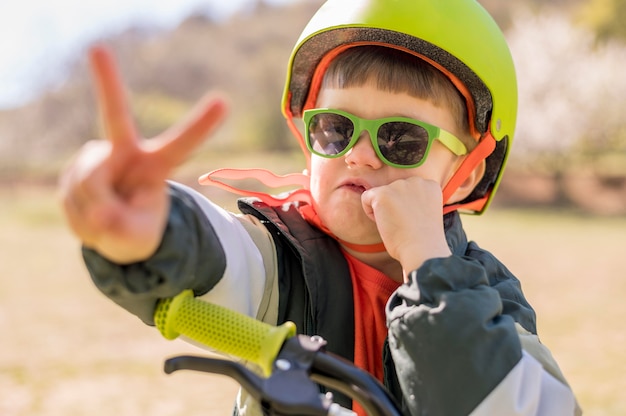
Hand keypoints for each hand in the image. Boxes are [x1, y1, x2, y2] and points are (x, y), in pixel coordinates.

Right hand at [59, 45, 227, 263]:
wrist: (108, 231)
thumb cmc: (134, 230)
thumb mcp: (136, 239)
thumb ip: (122, 229)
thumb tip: (100, 215)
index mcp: (156, 164)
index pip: (181, 143)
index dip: (201, 125)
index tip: (224, 101)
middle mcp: (126, 153)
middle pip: (114, 115)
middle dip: (106, 81)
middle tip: (97, 48)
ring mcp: (97, 159)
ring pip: (89, 183)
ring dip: (94, 210)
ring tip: (106, 220)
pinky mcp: (74, 170)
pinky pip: (71, 196)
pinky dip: (79, 215)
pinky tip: (89, 216)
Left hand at [361, 177, 450, 278]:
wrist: (423, 250)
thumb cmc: (423, 240)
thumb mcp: (426, 213)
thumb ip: (415, 201)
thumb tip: (395, 201)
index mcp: (429, 185)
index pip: (407, 191)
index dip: (406, 208)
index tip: (413, 221)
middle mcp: (416, 181)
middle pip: (393, 191)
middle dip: (394, 207)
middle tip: (404, 225)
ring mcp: (399, 185)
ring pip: (380, 194)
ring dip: (383, 210)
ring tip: (396, 225)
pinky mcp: (383, 193)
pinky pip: (366, 197)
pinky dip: (370, 212)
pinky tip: (384, 223)